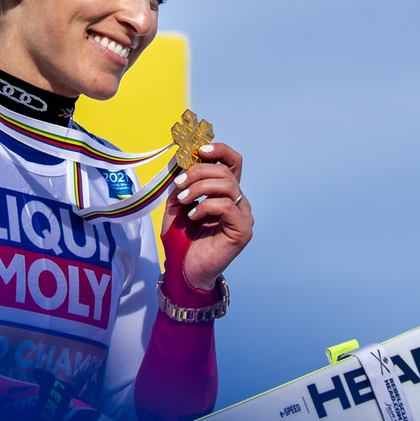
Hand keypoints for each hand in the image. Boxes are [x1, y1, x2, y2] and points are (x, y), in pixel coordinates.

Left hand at [160, 142, 251, 291]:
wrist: (183, 270)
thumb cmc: (181, 239)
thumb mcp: (176, 205)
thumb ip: (182, 184)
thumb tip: (182, 159)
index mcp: (225, 193)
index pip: (232, 162)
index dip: (219, 150)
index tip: (199, 150)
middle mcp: (238, 202)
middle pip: (226, 171)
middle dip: (198, 171)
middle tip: (179, 184)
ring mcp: (243, 216)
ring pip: (228, 185)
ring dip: (199, 188)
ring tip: (183, 201)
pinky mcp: (243, 231)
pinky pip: (227, 206)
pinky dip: (205, 206)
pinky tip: (192, 217)